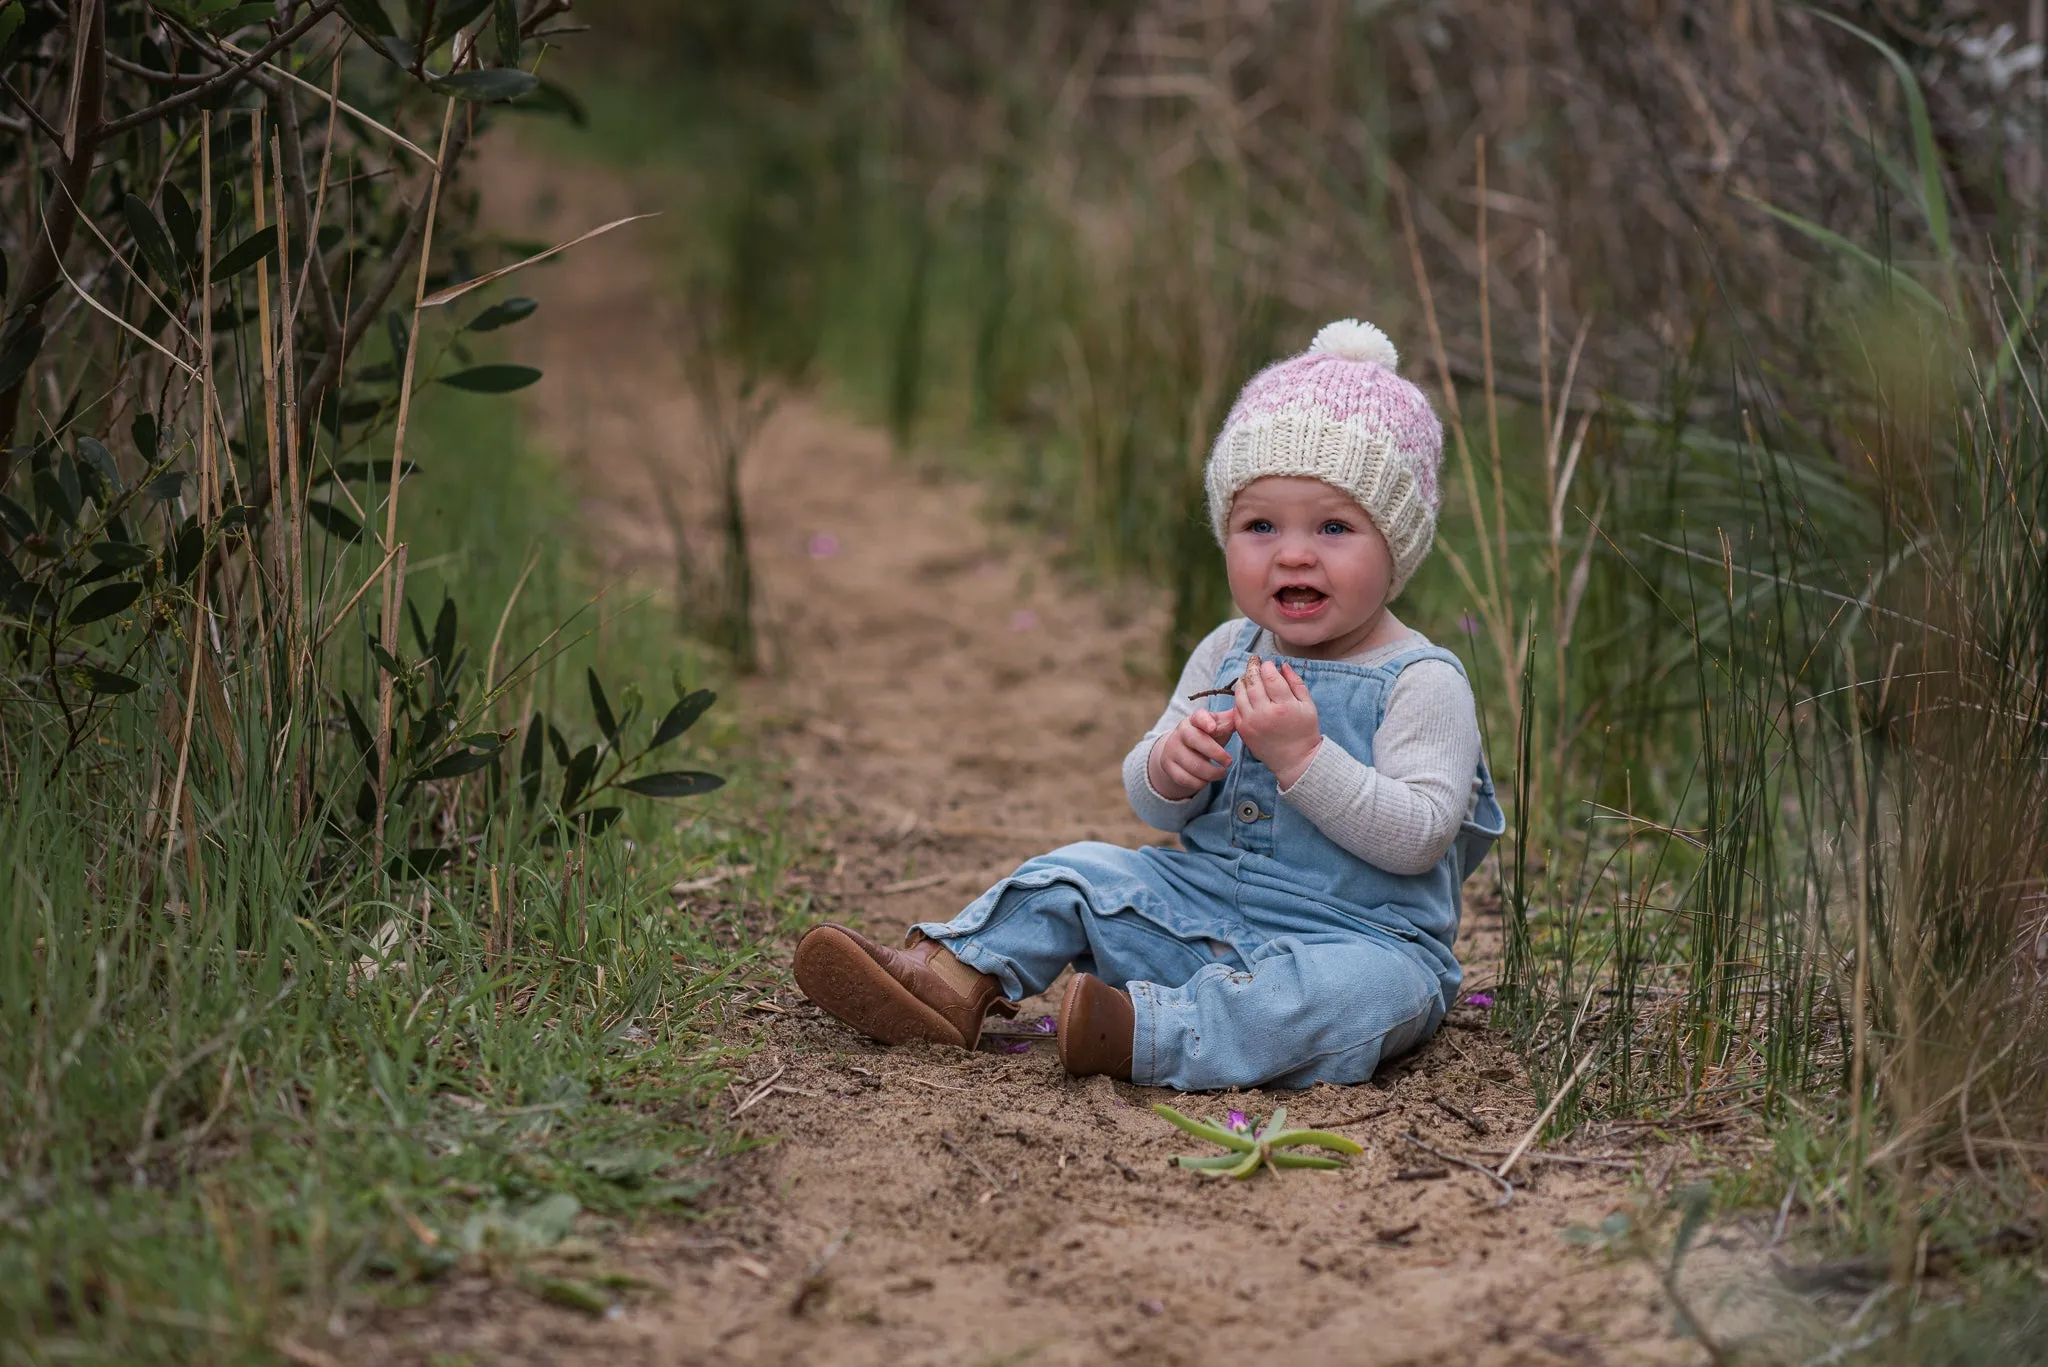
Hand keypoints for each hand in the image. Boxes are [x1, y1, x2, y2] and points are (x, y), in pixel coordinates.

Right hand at [1148, 707, 1237, 800]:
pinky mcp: (1168, 765)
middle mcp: (1181, 732)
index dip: (1206, 721)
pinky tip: (1206, 780)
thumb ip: (1229, 722)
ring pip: (1193, 764)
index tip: (1213, 728)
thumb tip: (1240, 715)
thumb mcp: (1218, 728)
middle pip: (1196, 740)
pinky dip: (1199, 783)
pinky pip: (1184, 778)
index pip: (1199, 717)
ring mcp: (1172, 749)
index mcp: (1195, 720)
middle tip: (1229, 762)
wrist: (1182, 751)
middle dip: (1216, 753)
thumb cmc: (1207, 737)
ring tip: (1221, 773)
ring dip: (1211, 773)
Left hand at [1232, 657, 1320, 787]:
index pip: (1270, 677)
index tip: (1268, 663)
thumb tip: (1282, 665)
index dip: (1267, 666)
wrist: (1294, 760)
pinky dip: (1239, 697)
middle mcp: (1265, 713)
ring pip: (1240, 693)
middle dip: (1253, 668)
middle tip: (1255, 662)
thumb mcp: (1308, 706)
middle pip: (1253, 682)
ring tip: (1249, 676)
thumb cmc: (1304, 731)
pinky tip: (1246, 693)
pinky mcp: (1242, 730)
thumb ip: (1296, 683)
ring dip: (1243, 681)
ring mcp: (1251, 722)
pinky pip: (1236, 707)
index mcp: (1284, 706)